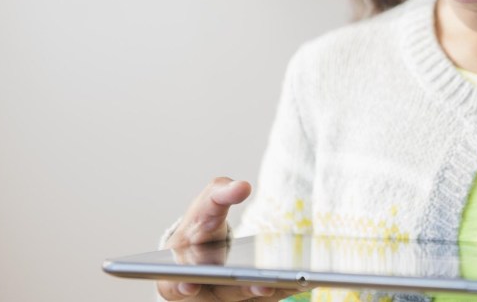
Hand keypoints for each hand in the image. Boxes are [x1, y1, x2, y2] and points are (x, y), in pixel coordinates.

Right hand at [158, 177, 297, 300]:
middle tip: (263, 285)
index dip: (177, 286)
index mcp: (178, 268)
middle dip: (240, 289)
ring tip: (293, 281)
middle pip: (219, 293)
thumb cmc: (201, 227)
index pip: (171, 283)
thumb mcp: (205, 206)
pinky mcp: (246, 301)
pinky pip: (264, 300)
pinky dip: (282, 290)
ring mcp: (222, 297)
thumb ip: (220, 194)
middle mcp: (199, 290)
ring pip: (244, 300)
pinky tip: (305, 281)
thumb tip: (242, 187)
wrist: (204, 250)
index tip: (189, 285)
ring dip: (268, 291)